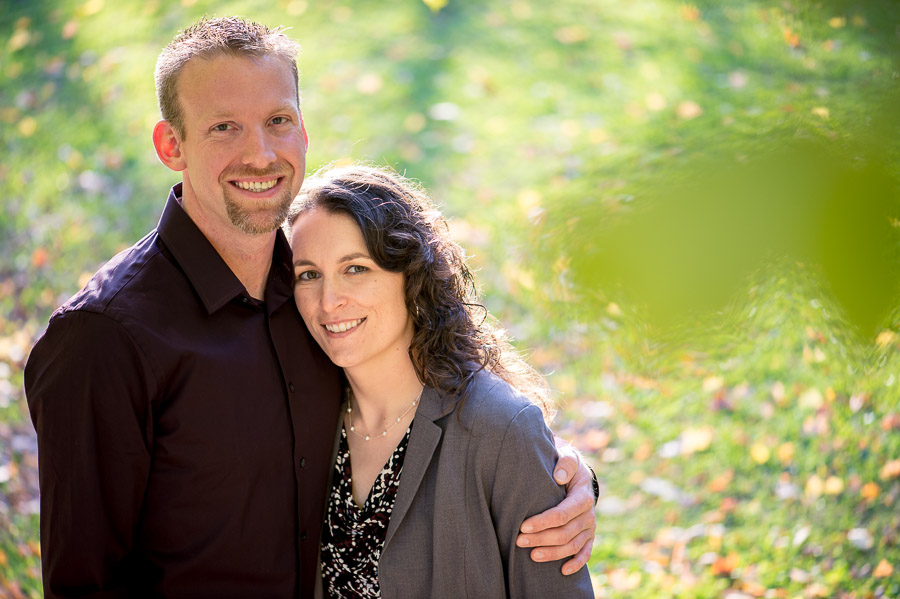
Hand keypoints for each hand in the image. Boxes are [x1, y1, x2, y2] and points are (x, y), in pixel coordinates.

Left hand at [516, 443, 596, 574]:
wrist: (577, 472)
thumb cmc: (566, 464)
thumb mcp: (567, 455)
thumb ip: (565, 461)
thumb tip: (559, 476)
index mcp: (583, 495)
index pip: (562, 514)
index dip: (543, 522)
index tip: (523, 526)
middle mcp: (588, 513)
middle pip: (565, 533)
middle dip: (541, 538)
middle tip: (518, 541)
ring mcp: (589, 526)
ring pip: (572, 545)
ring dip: (553, 553)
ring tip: (532, 555)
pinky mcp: (588, 534)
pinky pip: (586, 552)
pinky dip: (577, 563)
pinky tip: (563, 571)